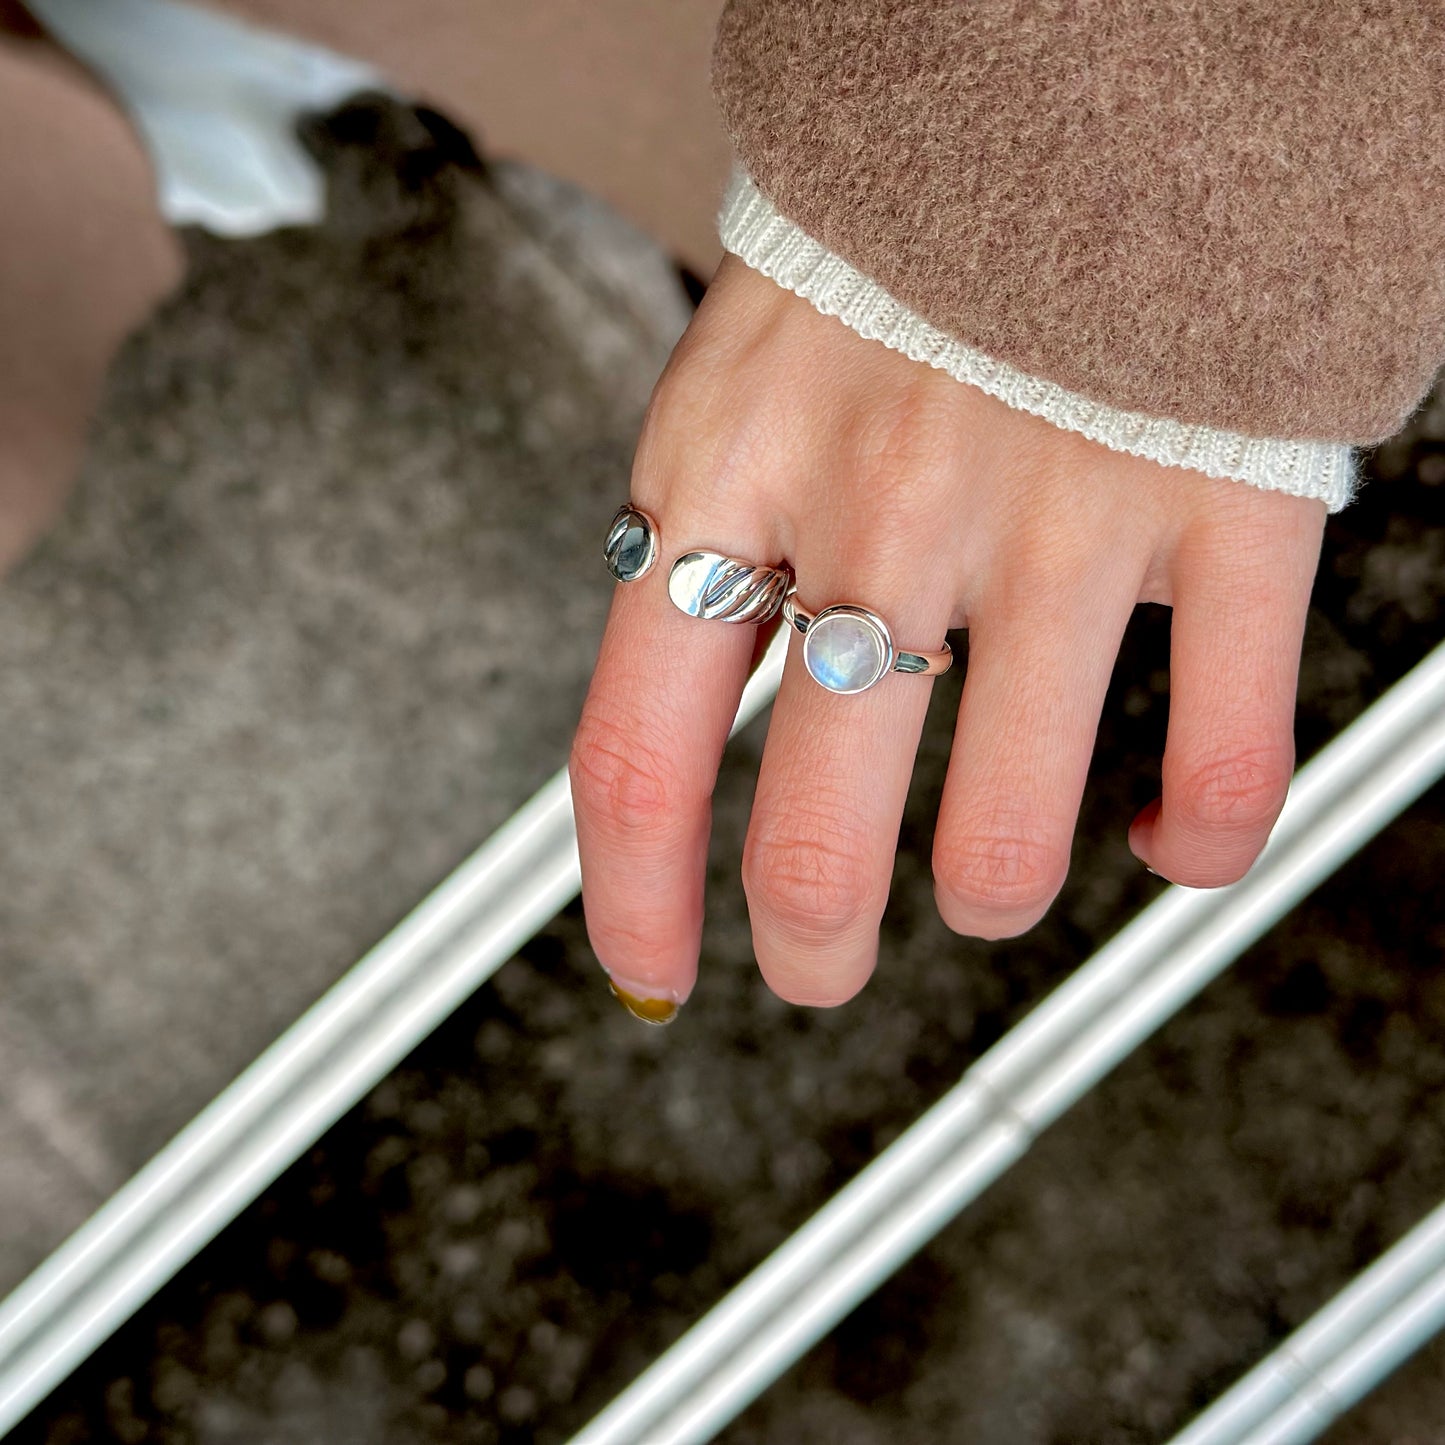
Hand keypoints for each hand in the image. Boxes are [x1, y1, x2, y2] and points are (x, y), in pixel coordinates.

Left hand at [570, 256, 1325, 1015]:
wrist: (1073, 78)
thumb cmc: (888, 256)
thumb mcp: (736, 391)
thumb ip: (710, 555)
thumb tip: (695, 725)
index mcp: (731, 481)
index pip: (633, 747)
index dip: (634, 900)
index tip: (653, 972)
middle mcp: (877, 514)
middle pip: (811, 840)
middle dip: (812, 945)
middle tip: (824, 960)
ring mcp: (1053, 519)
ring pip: (1004, 849)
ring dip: (988, 898)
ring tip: (986, 871)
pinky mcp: (1219, 513)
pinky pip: (1224, 765)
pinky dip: (1195, 843)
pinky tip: (1161, 829)